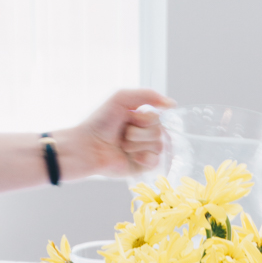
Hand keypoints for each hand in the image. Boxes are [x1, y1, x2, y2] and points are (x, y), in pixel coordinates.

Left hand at [56, 88, 173, 178]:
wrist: (88, 146)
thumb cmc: (101, 121)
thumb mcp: (122, 98)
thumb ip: (148, 95)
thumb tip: (173, 104)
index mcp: (142, 119)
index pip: (158, 118)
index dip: (144, 119)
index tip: (128, 119)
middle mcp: (145, 134)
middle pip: (160, 132)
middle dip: (139, 133)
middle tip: (122, 135)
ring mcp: (145, 151)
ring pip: (159, 146)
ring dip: (137, 144)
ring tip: (122, 145)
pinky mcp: (142, 167)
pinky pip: (156, 160)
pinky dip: (143, 157)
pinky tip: (130, 157)